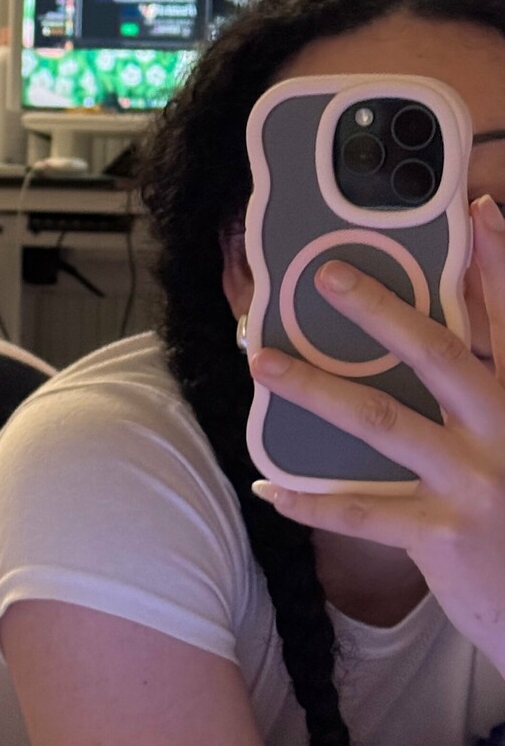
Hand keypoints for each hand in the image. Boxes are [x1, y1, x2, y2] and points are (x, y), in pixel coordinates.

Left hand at [250, 195, 504, 663]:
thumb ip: (492, 397)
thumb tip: (451, 346)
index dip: (498, 266)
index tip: (479, 211)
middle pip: (440, 354)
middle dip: (382, 309)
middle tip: (329, 273)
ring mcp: (475, 483)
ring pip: (383, 421)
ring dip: (315, 388)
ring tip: (263, 363)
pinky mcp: (443, 534)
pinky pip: (361, 513)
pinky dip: (310, 501)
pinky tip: (267, 488)